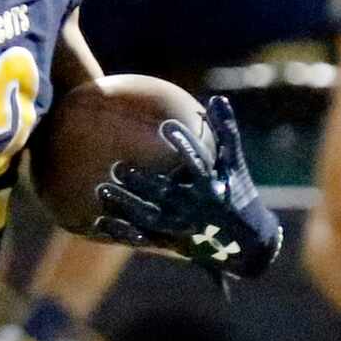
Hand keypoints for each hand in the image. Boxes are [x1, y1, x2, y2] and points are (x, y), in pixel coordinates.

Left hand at [93, 96, 280, 278]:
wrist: (243, 242)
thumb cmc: (237, 192)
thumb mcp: (234, 164)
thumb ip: (225, 132)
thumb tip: (218, 98)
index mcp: (213, 186)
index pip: (198, 163)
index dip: (184, 144)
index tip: (166, 126)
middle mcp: (195, 208)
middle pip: (166, 193)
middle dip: (142, 181)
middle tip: (118, 167)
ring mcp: (180, 227)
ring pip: (149, 215)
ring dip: (126, 203)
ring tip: (101, 190)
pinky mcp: (169, 241)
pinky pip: (142, 236)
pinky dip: (120, 230)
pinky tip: (97, 221)